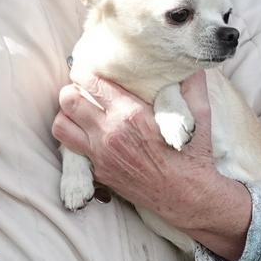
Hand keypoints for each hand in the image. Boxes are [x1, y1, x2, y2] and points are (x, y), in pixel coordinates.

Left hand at [52, 71, 251, 260]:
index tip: (90, 70)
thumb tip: (191, 63)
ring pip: (61, 126)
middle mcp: (110, 133)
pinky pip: (72, 150)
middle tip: (82, 90)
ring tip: (80, 112)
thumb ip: (193, 84)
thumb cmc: (193, 155)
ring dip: (67, 115)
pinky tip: (88, 135)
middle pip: (68, 100)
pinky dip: (75, 139)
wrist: (187, 197)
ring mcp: (101, 155)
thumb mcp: (200, 115)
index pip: (92, 84)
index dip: (85, 73)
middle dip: (72, 90)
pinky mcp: (99, 172)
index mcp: (132, 114)